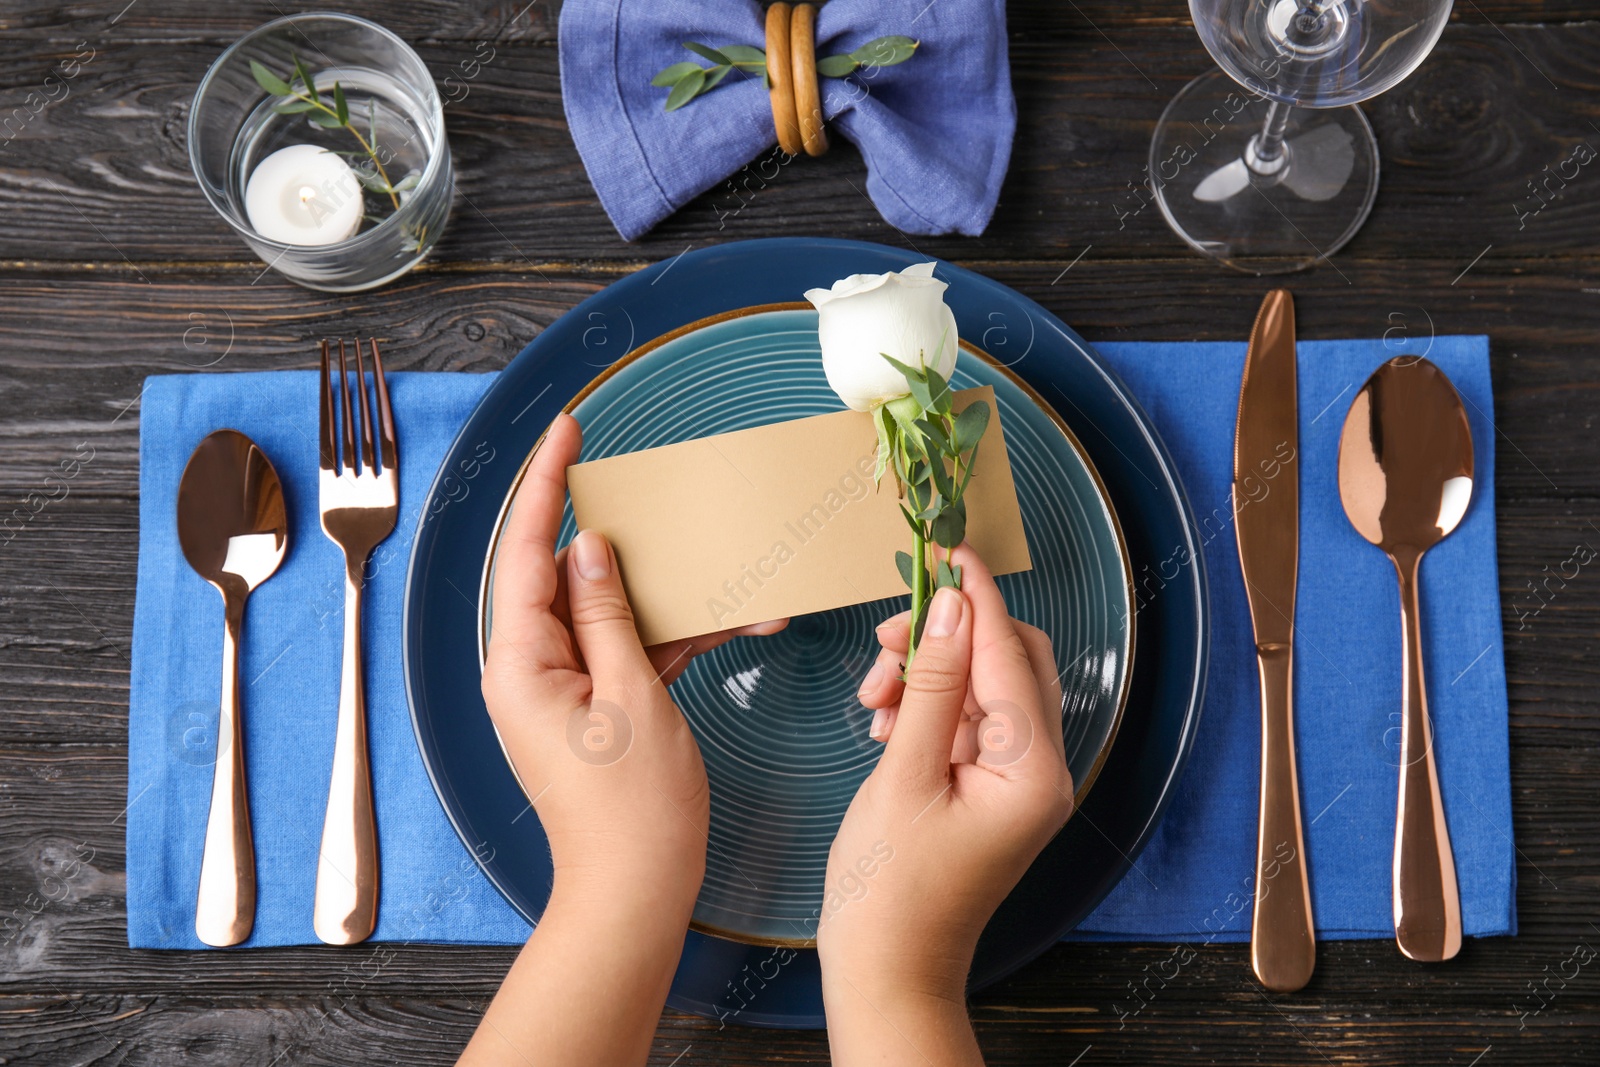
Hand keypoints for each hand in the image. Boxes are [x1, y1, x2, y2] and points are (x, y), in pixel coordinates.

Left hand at [482, 411, 784, 897]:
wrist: (634, 893)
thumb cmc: (633, 810)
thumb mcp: (634, 695)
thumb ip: (607, 612)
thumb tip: (589, 546)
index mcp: (520, 661)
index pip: (523, 548)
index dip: (545, 483)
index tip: (568, 430)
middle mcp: (528, 668)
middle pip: (562, 574)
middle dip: (618, 539)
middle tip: (656, 498)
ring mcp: (559, 688)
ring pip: (602, 609)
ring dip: (657, 593)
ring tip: (713, 570)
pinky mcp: (591, 707)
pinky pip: (623, 649)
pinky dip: (667, 636)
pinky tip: (728, 624)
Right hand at [818, 545, 1071, 1065]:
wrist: (886, 972)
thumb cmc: (889, 892)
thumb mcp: (903, 775)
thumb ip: (931, 684)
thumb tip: (951, 605)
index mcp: (1035, 771)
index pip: (1012, 654)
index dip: (978, 596)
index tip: (945, 548)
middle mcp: (1042, 772)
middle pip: (1009, 662)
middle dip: (947, 638)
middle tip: (886, 644)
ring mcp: (1020, 782)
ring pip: (984, 687)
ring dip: (929, 674)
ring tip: (873, 700)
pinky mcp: (992, 789)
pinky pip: (968, 720)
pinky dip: (928, 707)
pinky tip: (886, 724)